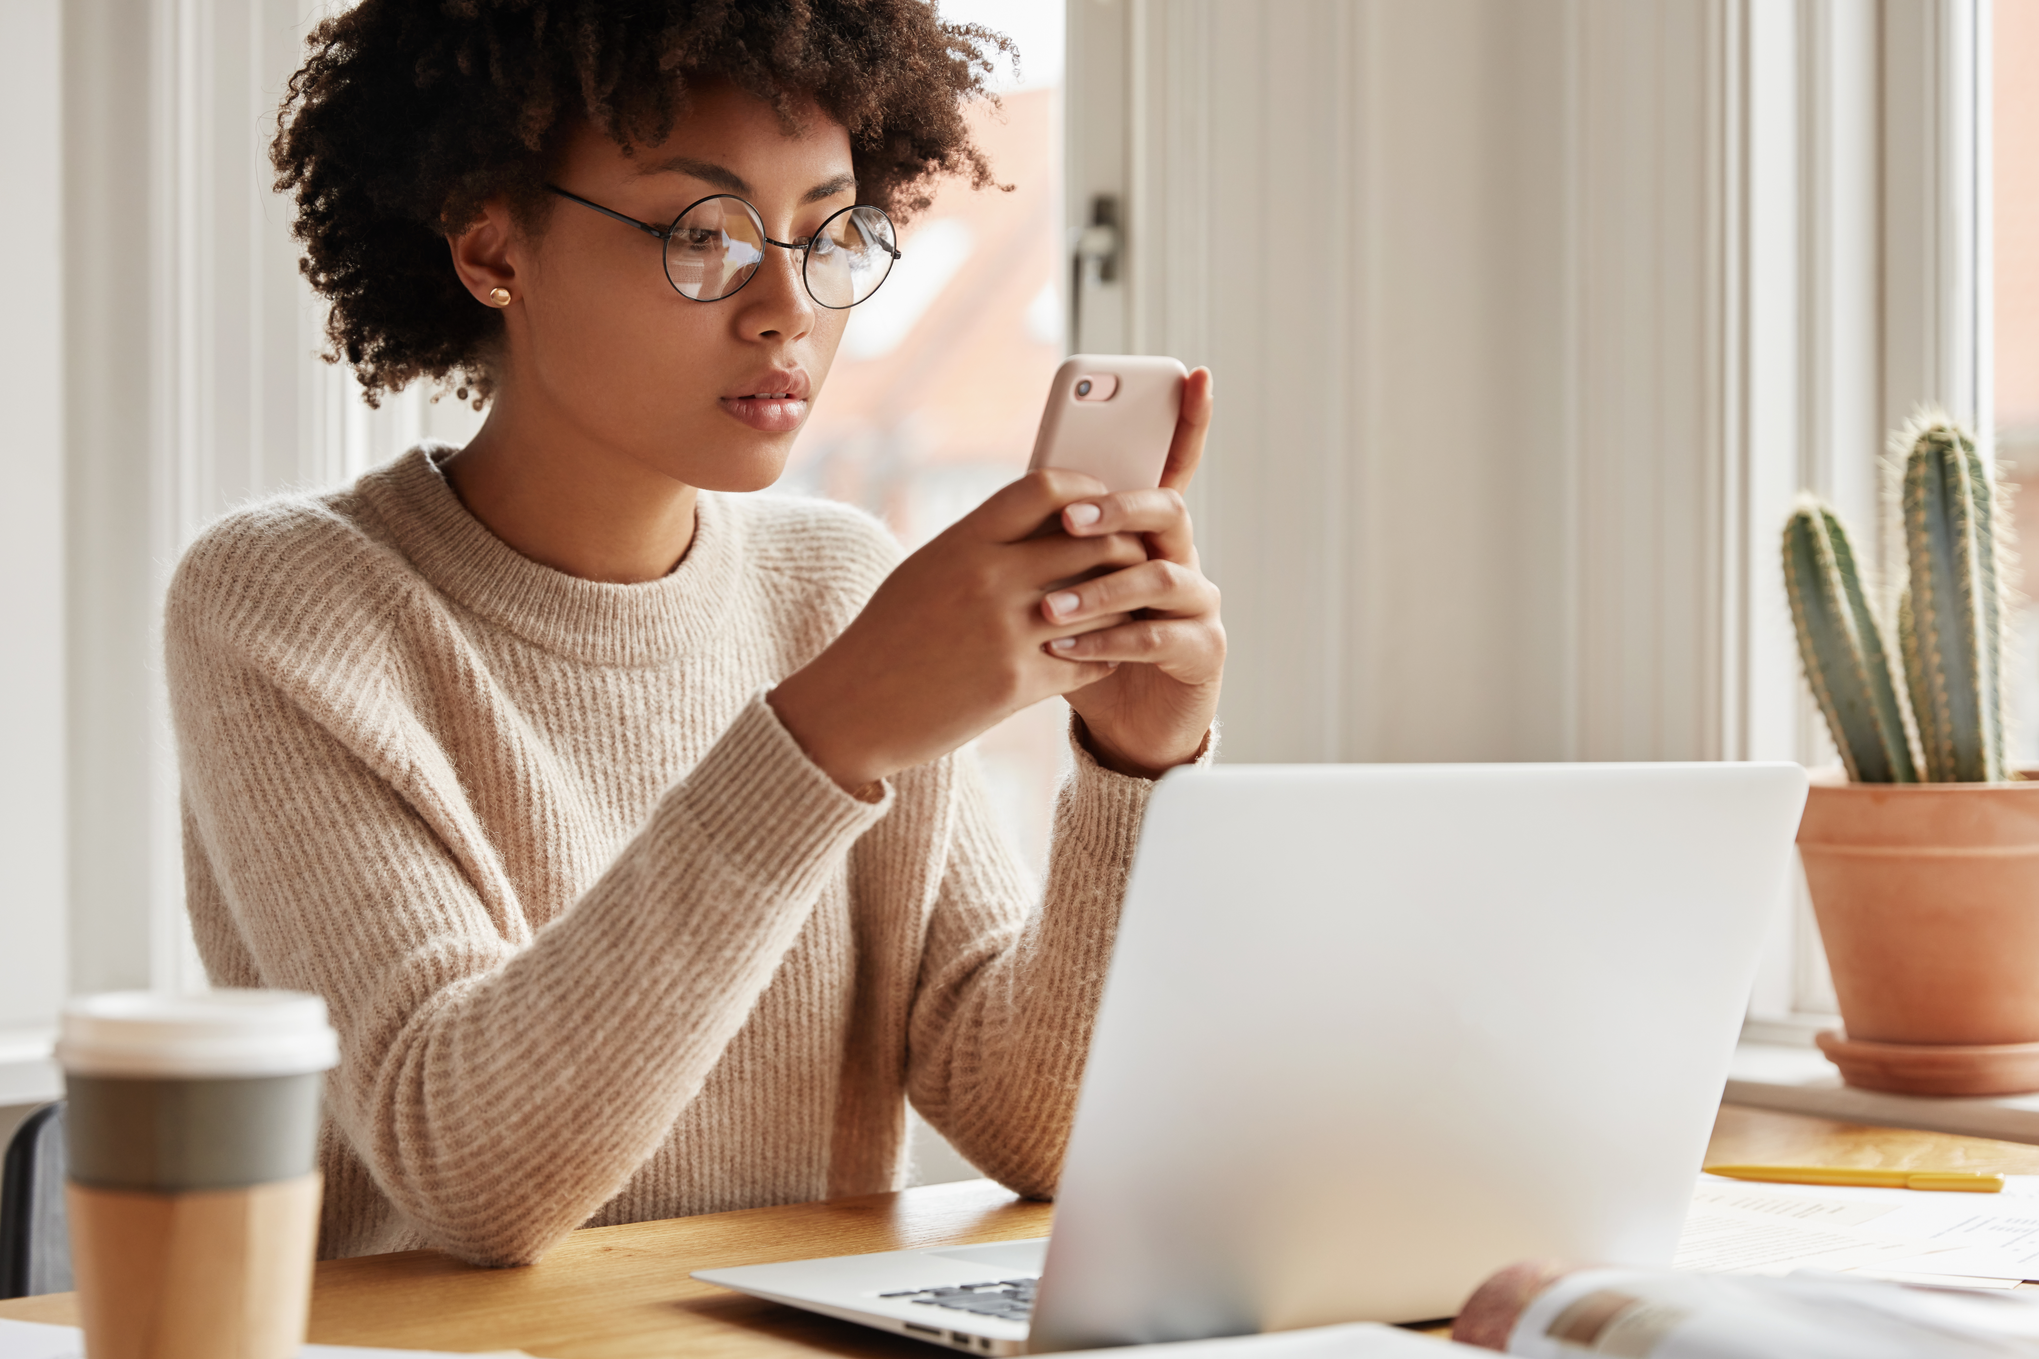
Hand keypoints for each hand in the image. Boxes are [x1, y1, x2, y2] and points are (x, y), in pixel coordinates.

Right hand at [769, 469, 1149, 791]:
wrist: (853, 709)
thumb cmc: (889, 636)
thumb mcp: (926, 570)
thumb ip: (981, 542)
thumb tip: (1042, 518)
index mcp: (963, 542)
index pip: (1045, 488)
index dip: (1086, 489)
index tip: (1103, 500)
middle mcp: (988, 579)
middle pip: (1092, 542)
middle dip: (1124, 547)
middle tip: (1136, 556)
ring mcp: (1006, 632)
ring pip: (1104, 602)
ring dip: (1123, 604)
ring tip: (1129, 606)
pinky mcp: (1018, 684)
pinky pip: (1092, 659)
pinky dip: (1106, 654)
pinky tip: (1105, 653)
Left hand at [1047, 368, 1222, 777]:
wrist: (1119, 723)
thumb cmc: (1081, 643)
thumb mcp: (1058, 584)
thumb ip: (1054, 539)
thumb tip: (1023, 486)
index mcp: (1148, 532)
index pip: (1174, 464)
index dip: (1191, 421)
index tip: (1195, 374)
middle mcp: (1182, 558)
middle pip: (1168, 510)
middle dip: (1120, 509)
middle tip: (1071, 520)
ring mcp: (1199, 604)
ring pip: (1161, 577)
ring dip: (1100, 589)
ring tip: (1047, 610)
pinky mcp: (1202, 651)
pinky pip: (1159, 638)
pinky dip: (1108, 642)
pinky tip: (1064, 647)